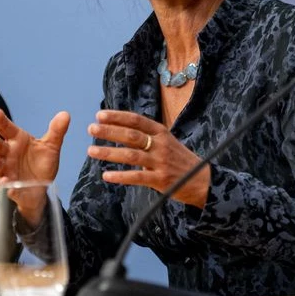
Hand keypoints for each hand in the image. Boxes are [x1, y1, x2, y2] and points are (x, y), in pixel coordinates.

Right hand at [0, 109, 68, 224]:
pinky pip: (5, 187)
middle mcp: (8, 155)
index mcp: (17, 141)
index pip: (7, 129)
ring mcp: (7, 171)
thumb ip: (56, 131)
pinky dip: (5, 185)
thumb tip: (65, 114)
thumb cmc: (41, 163)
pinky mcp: (11, 187)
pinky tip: (6, 183)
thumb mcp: (51, 146)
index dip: (1, 121)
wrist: (42, 187)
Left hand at [86, 110, 209, 207]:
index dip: (117, 117)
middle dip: (109, 131)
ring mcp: (160, 162)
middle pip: (131, 135)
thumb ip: (147, 137)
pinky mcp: (161, 180)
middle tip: (91, 129)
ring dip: (109, 152)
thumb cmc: (180, 160)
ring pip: (131, 155)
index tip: (100, 115)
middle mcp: (160, 144)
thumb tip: (121, 130)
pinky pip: (137, 177)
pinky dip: (120, 176)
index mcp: (161, 132)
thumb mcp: (167, 142)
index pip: (136, 120)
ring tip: (91, 151)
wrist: (203, 180)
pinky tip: (106, 175)